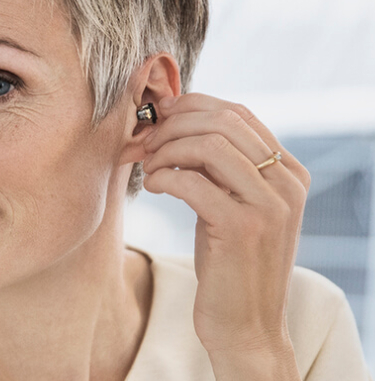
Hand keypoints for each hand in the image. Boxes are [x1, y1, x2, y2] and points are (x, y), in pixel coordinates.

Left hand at [141, 93, 309, 376]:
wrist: (245, 324)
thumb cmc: (229, 263)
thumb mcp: (230, 204)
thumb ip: (217, 167)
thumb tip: (171, 121)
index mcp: (289, 172)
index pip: (237, 113)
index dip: (189, 108)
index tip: (156, 120)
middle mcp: (286, 183)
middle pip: (222, 121)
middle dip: (172, 126)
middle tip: (144, 143)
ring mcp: (269, 205)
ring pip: (207, 144)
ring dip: (165, 149)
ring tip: (148, 168)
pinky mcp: (242, 228)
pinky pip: (191, 181)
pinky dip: (162, 176)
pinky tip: (152, 187)